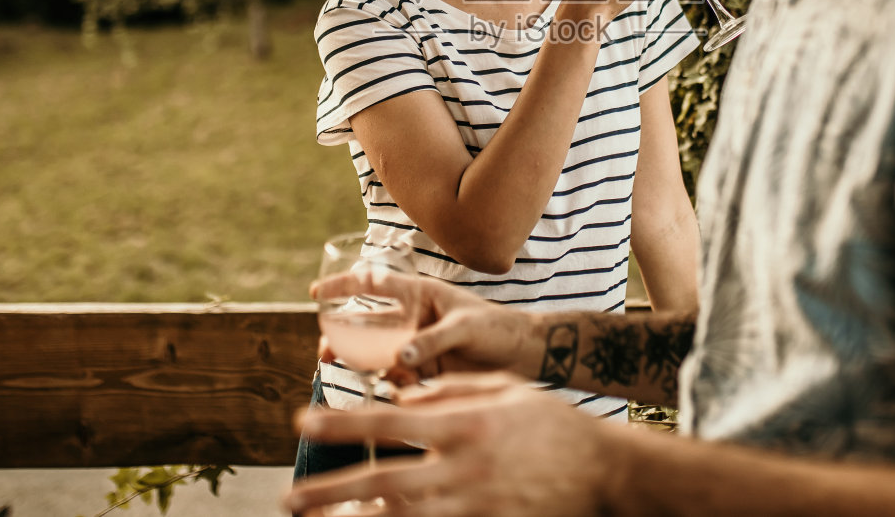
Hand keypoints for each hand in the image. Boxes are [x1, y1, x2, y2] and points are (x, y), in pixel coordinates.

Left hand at [284, 373, 615, 516]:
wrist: (603, 472)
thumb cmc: (551, 424)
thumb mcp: (502, 391)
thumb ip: (450, 390)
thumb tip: (402, 394)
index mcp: (463, 424)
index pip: (388, 421)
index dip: (342, 422)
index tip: (301, 421)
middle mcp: (461, 468)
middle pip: (382, 482)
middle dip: (331, 491)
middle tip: (290, 498)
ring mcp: (473, 506)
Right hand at [310, 273, 542, 385]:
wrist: (526, 358)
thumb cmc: (499, 329)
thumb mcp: (466, 328)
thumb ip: (431, 342)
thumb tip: (398, 360)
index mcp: (422, 294)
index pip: (376, 284)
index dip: (346, 286)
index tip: (317, 293)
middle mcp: (415, 319)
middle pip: (368, 324)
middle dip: (342, 335)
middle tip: (326, 351)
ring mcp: (418, 346)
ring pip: (378, 353)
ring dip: (361, 363)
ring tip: (349, 372)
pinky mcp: (426, 371)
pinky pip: (397, 377)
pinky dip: (390, 384)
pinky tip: (394, 390)